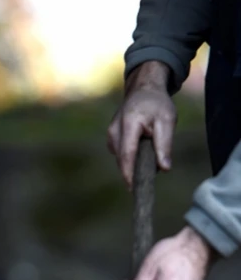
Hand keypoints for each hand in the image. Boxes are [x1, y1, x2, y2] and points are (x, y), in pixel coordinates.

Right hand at [108, 61, 176, 189]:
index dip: (129, 174)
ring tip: (150, 154)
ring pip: (121, 157)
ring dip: (133, 162)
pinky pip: (120, 153)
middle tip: (152, 173)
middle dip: (135, 170)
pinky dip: (130, 156)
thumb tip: (164, 168)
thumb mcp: (167, 121)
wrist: (143, 89)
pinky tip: (142, 149)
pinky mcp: (111, 136)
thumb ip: (164, 145)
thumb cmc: (157, 104)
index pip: (127, 154)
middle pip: (122, 159)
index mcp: (129, 124)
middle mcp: (115, 130)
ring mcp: (111, 133)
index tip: (133, 189)